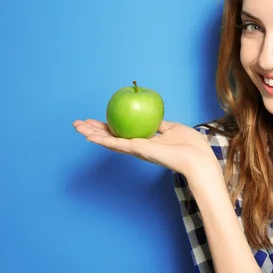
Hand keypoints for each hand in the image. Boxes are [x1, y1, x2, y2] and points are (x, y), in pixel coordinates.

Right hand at [72, 119, 220, 180]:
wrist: (196, 157)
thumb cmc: (190, 145)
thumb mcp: (173, 128)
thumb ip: (161, 124)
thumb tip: (153, 115)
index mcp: (146, 141)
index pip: (123, 132)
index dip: (109, 127)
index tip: (97, 120)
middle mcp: (138, 146)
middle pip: (111, 137)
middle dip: (94, 131)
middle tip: (78, 123)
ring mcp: (136, 149)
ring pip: (109, 141)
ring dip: (92, 134)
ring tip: (76, 127)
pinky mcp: (137, 150)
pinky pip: (116, 144)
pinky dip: (102, 140)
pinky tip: (89, 135)